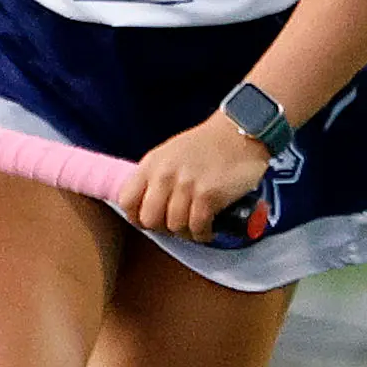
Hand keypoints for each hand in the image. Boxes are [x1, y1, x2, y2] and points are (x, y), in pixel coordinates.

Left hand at [120, 111, 274, 242]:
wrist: (240, 132)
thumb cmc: (207, 145)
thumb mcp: (170, 154)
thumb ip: (155, 177)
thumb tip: (147, 207)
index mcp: (151, 164)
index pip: (126, 201)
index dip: (137, 217)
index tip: (152, 220)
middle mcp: (165, 175)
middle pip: (149, 220)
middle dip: (163, 228)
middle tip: (177, 225)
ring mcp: (186, 185)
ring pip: (174, 227)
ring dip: (187, 232)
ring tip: (196, 225)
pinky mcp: (208, 195)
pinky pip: (197, 228)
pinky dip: (203, 234)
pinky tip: (209, 229)